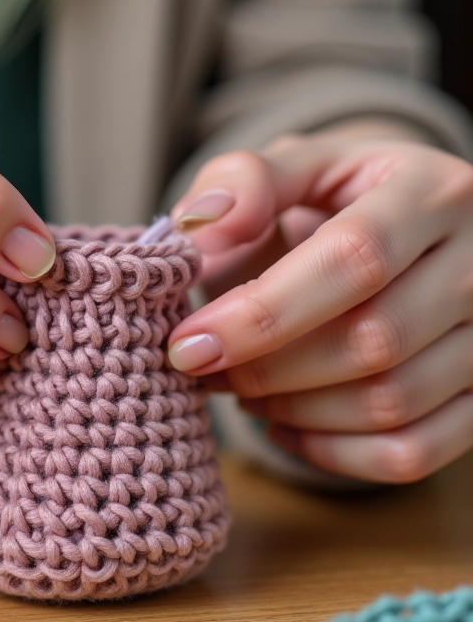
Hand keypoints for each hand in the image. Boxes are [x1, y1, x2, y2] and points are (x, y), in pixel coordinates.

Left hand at [167, 129, 472, 482]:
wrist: (396, 235)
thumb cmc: (332, 204)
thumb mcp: (292, 168)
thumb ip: (241, 183)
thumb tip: (201, 226)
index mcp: (432, 191)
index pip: (355, 258)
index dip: (263, 312)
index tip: (189, 344)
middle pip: (375, 340)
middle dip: (267, 368)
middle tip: (204, 368)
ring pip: (392, 403)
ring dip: (293, 409)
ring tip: (239, 387)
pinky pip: (414, 451)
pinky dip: (333, 453)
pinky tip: (283, 423)